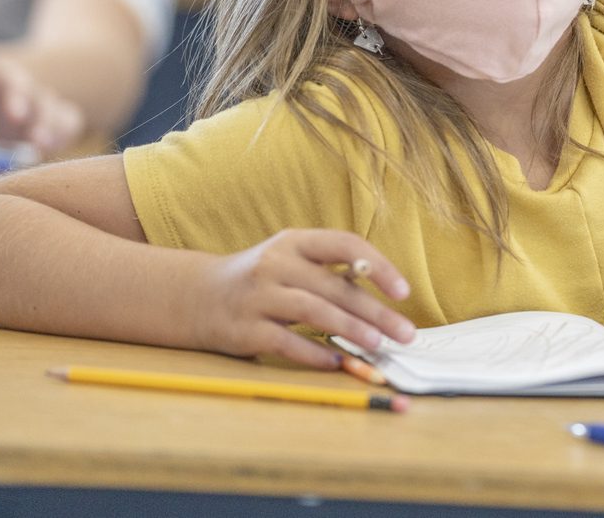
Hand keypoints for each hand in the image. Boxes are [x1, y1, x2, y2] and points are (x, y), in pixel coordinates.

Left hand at [0, 43, 86, 158]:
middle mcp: (10, 77)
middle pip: (17, 82)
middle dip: (19, 96)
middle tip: (17, 114)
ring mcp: (36, 94)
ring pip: (44, 104)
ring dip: (43, 119)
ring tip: (39, 140)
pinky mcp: (56, 113)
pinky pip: (66, 119)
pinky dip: (61, 131)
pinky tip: (51, 144)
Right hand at [192, 230, 416, 368]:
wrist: (197, 297)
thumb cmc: (261, 280)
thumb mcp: (291, 261)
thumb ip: (330, 272)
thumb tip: (384, 294)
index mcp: (295, 241)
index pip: (345, 244)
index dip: (378, 267)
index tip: (403, 292)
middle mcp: (276, 263)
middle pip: (335, 286)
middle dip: (375, 312)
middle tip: (405, 333)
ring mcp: (258, 295)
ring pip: (313, 311)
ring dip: (350, 329)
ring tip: (377, 346)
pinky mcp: (245, 329)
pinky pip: (286, 341)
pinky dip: (314, 353)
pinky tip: (337, 363)